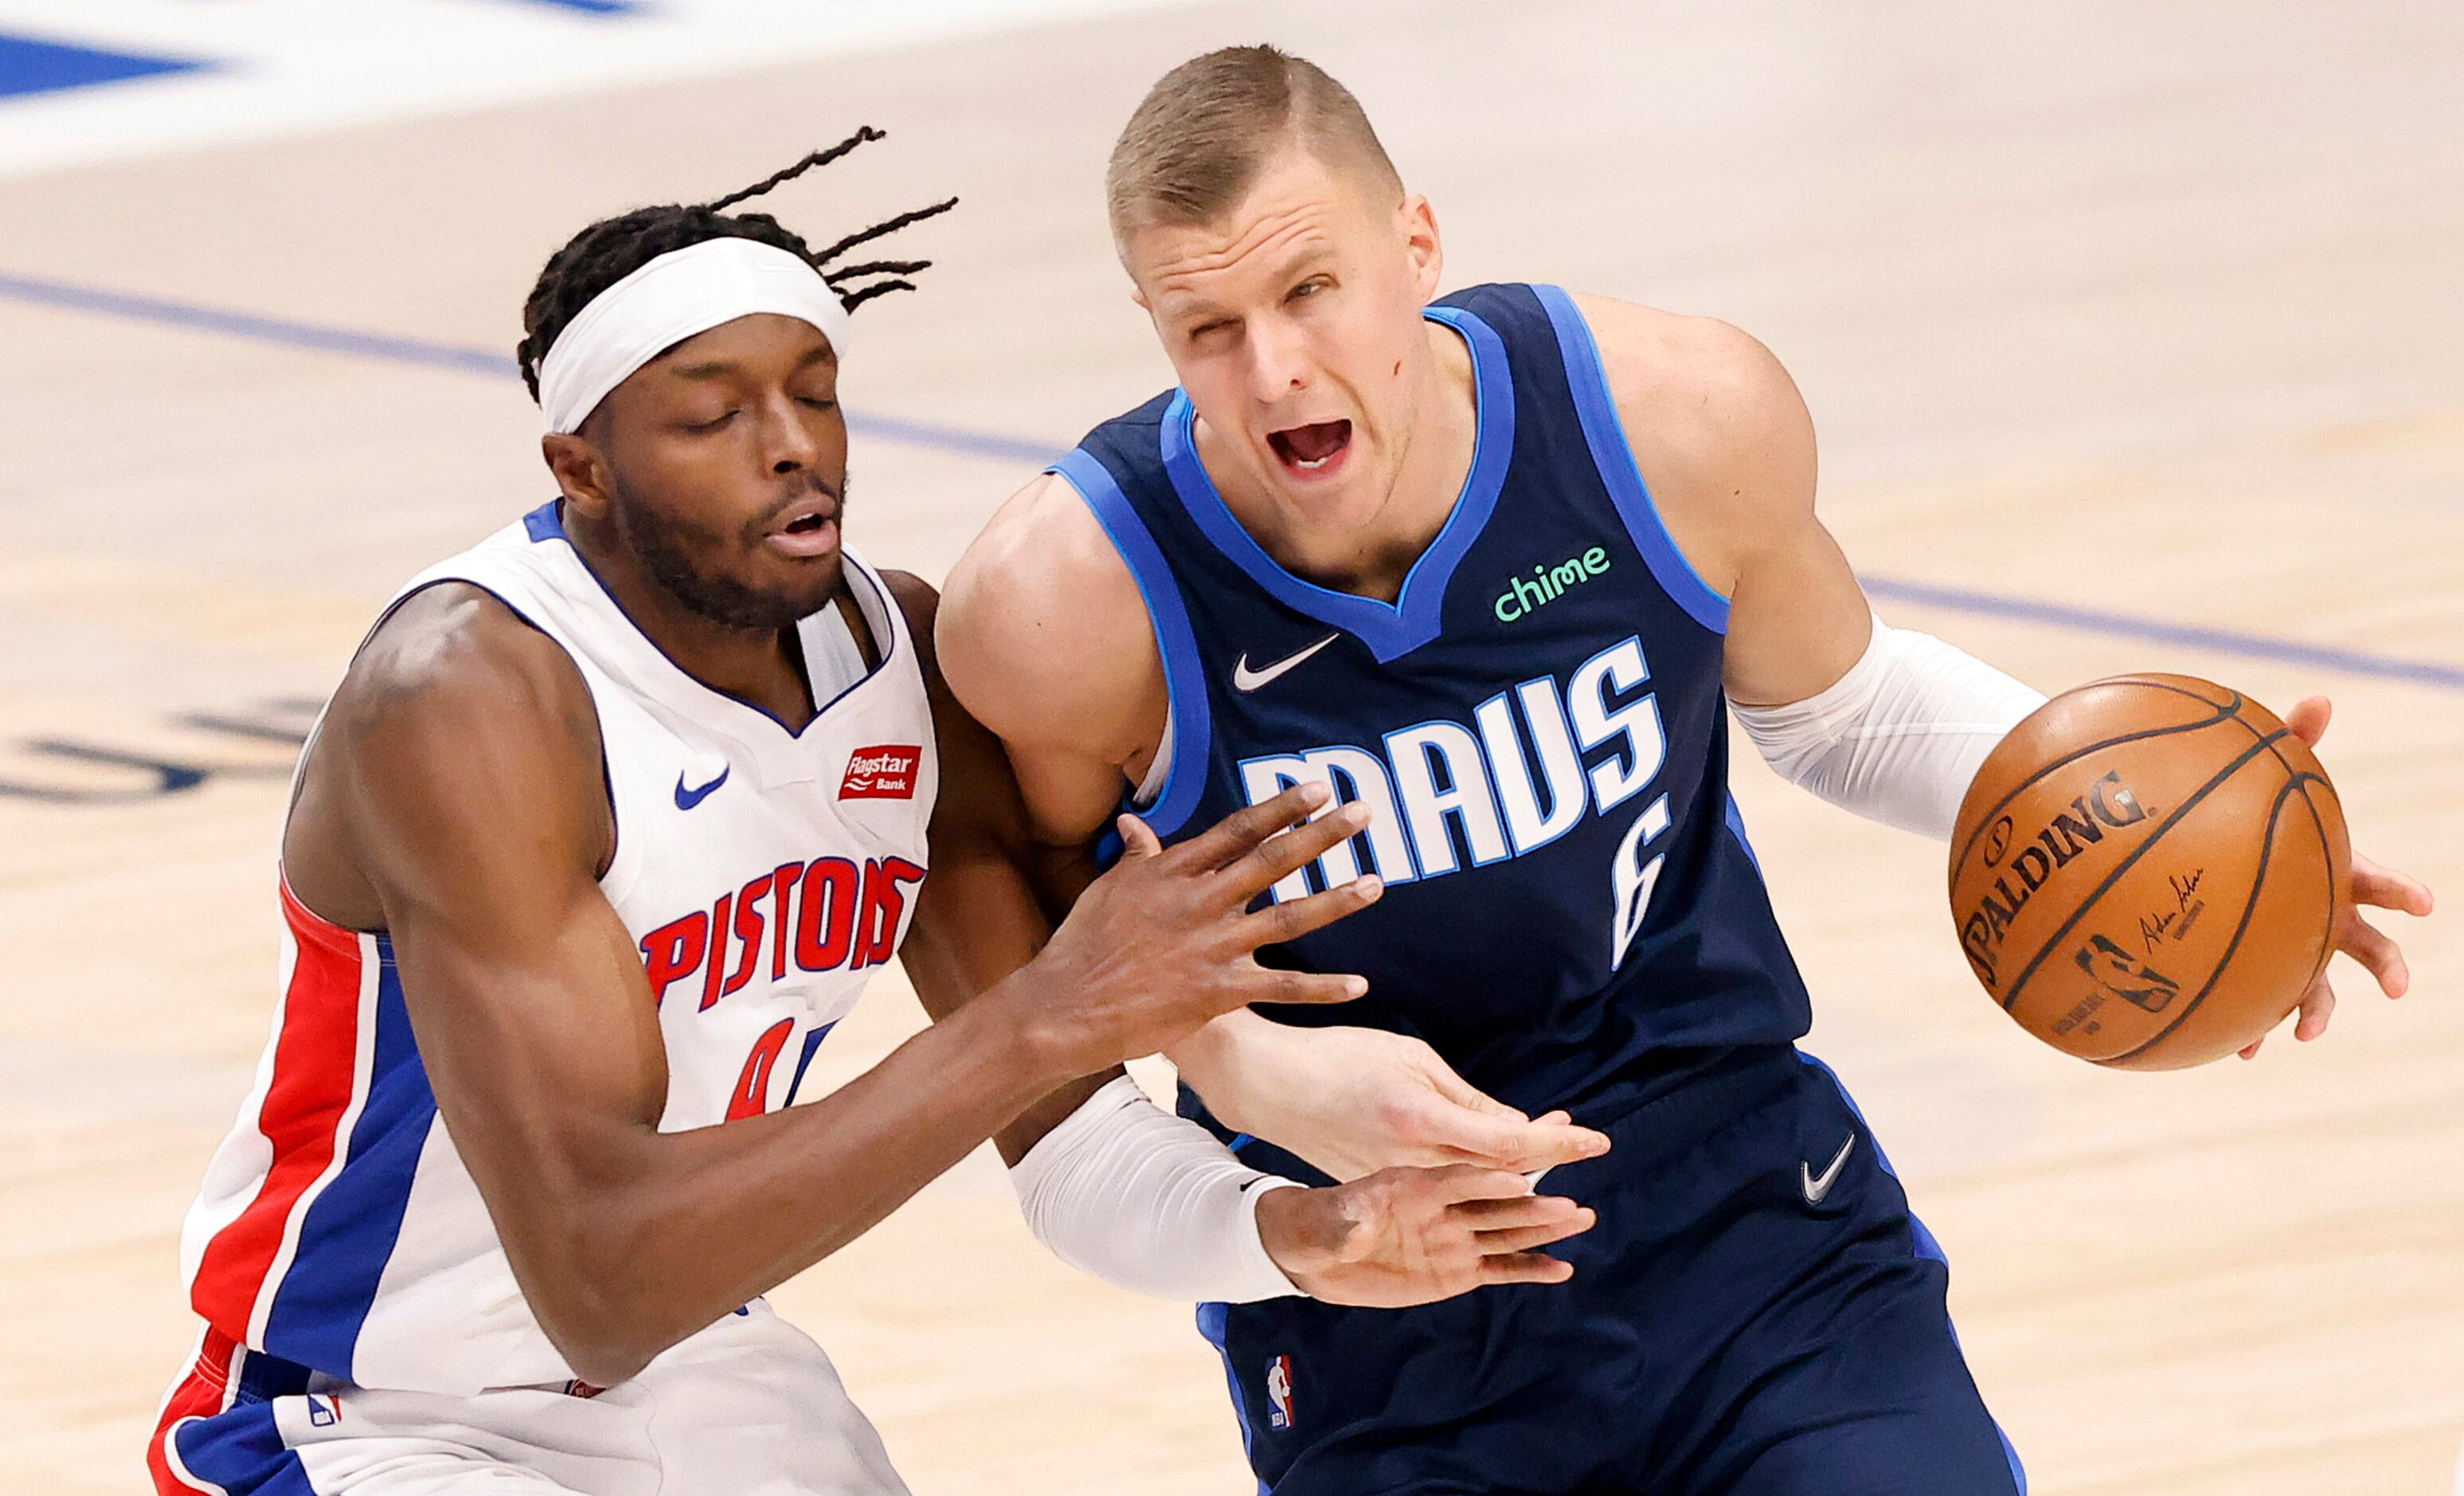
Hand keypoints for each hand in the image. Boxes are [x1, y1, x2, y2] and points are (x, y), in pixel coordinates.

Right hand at [1014, 783, 1383, 1076]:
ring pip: (1287, 919)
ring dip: (1335, 900)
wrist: (1065, 1007)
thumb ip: (1135, 857)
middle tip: (1363, 813)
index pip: (1237, 830)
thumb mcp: (1107, 890)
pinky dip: (1322, 988)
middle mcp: (1199, 903)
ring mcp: (1212, 947)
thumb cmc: (1083, 946)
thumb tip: (1133, 824)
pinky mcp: (1218, 992)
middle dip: (1321, 835)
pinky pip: (1281, 987)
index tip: (1316, 788)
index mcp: (1174, 872)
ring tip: (1376, 883)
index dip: (1280, 808)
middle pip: (1272, 861)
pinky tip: (1360, 985)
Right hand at [1174, 1015, 1609, 1181]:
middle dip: (1548, 1159)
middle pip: (1500, 1176)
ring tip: (1554, 1159)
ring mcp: (1396, 1181)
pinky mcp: (1383, 1188)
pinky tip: (1502, 1174)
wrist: (1271, 1086)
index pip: (1509, 1144)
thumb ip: (1468, 1102)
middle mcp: (1412, 1160)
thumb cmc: (1341, 1057)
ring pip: (1473, 1190)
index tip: (1598, 1140)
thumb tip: (1518, 1129)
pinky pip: (1444, 1195)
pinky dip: (1478, 1183)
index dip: (1559, 1145)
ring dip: (1519, 1178)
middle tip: (1580, 1139)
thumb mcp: (1412, 1060)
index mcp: (1420, 1119)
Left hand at [1254, 1165, 1595, 1307]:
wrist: (1318, 1250)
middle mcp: (1444, 1208)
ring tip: (1581, 1219)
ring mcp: (1454, 1237)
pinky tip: (1561, 1268)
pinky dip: (1529, 1268)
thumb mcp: (1329, 1220)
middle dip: (1533, 1203)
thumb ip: (1349, 1220)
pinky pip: (1499, 1267)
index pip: (1457, 1179)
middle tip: (1571, 1203)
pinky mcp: (1457, 1268)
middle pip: (1495, 1203)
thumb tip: (1358, 1221)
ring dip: (1542, 1227)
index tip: (1518, 1178)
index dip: (1485, 1179)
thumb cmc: (1319, 1224)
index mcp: (1415, 1185)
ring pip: (1506, 1231)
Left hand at [2240, 695, 2434, 1058]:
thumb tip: (2319, 696)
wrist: (2219, 860)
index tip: (2424, 903)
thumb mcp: (2275, 780)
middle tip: (2396, 987)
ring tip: (2306, 1032)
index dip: (2404, 892)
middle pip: (2369, 945)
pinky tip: (2238, 1047)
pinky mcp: (2262, 970)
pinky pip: (2261, 1004)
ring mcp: (2297, 947)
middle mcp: (2327, 916)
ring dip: (2317, 1011)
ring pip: (2319, 986)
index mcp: (2338, 874)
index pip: (2382, 882)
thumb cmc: (2255, 814)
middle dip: (2388, 966)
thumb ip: (2294, 742)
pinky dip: (2255, 1027)